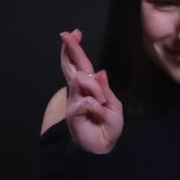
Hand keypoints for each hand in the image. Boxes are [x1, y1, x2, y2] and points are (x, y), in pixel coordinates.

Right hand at [60, 30, 123, 153]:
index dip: (76, 49)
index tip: (74, 33)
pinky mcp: (73, 112)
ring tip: (102, 102)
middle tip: (66, 34)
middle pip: (72, 66)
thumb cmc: (109, 127)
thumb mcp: (113, 106)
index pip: (81, 65)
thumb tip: (100, 72)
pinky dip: (96, 105)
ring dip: (96, 89)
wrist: (104, 146)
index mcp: (90, 88)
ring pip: (82, 80)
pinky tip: (97, 113)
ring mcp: (74, 101)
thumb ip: (105, 89)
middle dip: (70, 49)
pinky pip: (87, 101)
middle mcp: (79, 91)